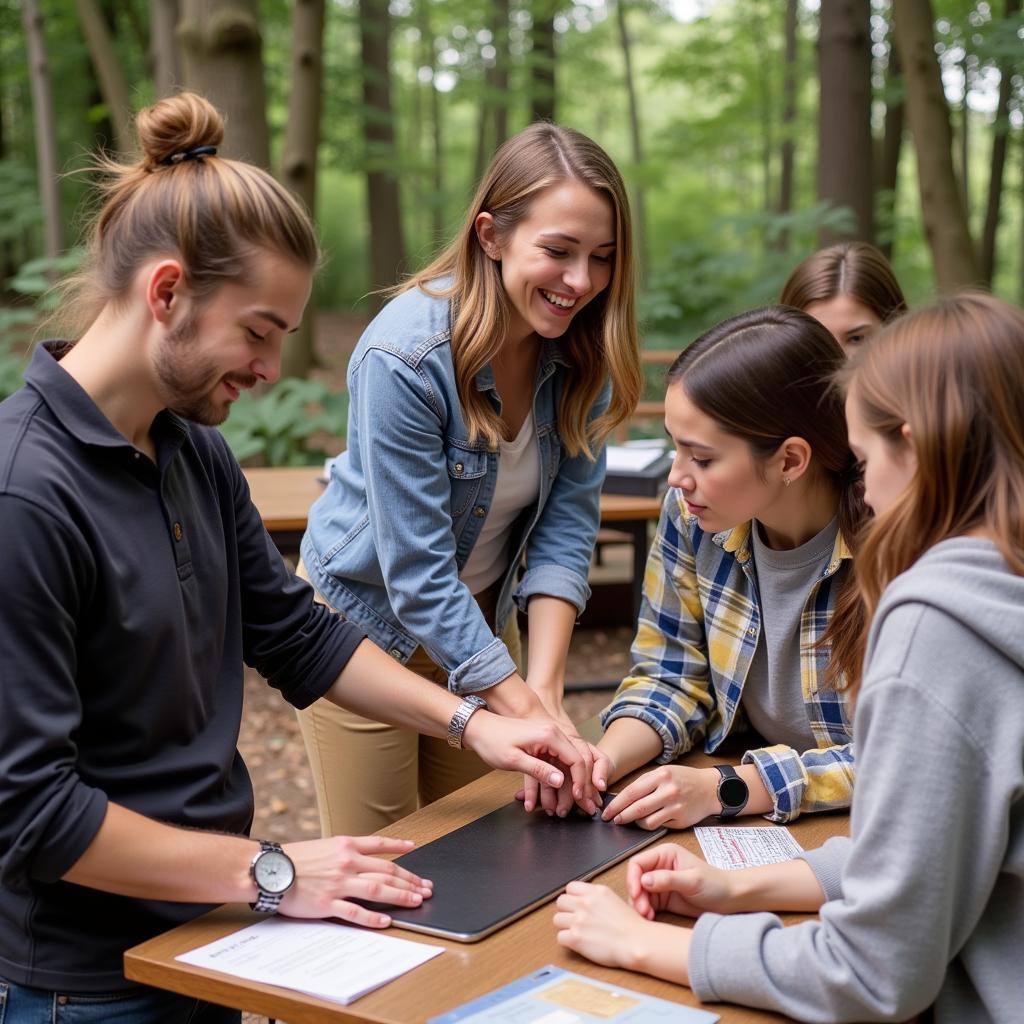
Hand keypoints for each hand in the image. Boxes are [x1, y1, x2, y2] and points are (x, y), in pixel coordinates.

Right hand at [279, 835, 431, 927]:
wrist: (270, 870)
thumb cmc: (295, 858)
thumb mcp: (324, 845)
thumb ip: (345, 851)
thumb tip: (365, 859)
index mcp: (346, 845)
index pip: (380, 845)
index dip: (400, 847)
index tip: (415, 848)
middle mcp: (346, 862)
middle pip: (386, 871)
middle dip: (410, 879)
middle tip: (425, 887)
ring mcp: (339, 883)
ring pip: (378, 889)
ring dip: (401, 896)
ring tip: (416, 901)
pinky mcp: (328, 904)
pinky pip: (356, 912)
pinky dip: (373, 917)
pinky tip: (387, 921)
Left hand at [461, 710, 598, 809]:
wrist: (479, 728)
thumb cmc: (492, 741)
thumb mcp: (514, 760)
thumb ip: (539, 770)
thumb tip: (560, 781)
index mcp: (549, 735)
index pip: (577, 759)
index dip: (580, 781)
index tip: (578, 798)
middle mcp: (552, 734)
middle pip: (575, 763)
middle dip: (577, 787)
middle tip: (581, 807)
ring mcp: (547, 739)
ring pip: (563, 767)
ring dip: (562, 789)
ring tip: (559, 809)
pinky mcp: (541, 745)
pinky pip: (551, 765)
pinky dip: (548, 783)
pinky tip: (540, 801)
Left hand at [553, 880, 655, 969]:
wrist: (637, 943)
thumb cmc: (631, 926)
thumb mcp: (614, 900)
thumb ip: (596, 898)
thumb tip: (582, 900)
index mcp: (596, 892)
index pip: (570, 887)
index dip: (572, 897)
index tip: (577, 906)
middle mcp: (585, 903)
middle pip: (560, 902)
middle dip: (566, 911)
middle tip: (575, 920)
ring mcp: (579, 920)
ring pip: (557, 919)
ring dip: (565, 926)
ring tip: (578, 932)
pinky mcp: (576, 938)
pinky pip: (560, 937)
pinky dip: (567, 941)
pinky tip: (578, 943)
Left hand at [601, 765, 718, 829]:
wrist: (710, 788)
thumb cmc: (683, 779)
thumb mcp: (664, 772)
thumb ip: (645, 783)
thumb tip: (622, 797)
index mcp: (660, 775)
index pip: (631, 792)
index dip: (616, 804)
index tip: (607, 811)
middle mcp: (668, 791)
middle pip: (637, 808)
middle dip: (621, 815)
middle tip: (612, 820)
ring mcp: (675, 807)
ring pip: (646, 820)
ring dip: (634, 822)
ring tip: (629, 821)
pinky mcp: (681, 820)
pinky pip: (658, 826)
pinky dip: (648, 825)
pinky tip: (645, 822)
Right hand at [626, 842, 734, 919]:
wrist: (731, 900)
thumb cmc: (716, 885)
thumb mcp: (692, 881)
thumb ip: (667, 879)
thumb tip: (643, 880)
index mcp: (665, 854)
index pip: (638, 863)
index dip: (633, 878)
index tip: (635, 893)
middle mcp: (659, 867)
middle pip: (636, 879)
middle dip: (636, 895)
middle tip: (643, 910)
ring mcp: (660, 884)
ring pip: (639, 893)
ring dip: (639, 905)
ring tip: (647, 916)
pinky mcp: (663, 899)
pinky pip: (646, 904)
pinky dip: (645, 912)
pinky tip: (651, 918)